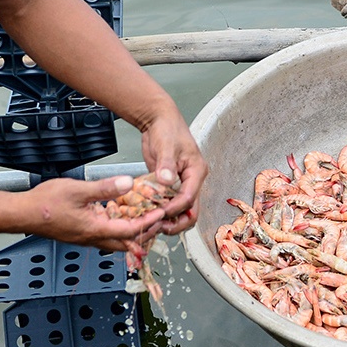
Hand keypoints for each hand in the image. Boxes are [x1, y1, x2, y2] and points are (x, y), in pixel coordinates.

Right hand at [23, 175, 165, 250]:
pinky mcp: (81, 233)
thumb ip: (105, 188)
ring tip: (142, 216)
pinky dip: (117, 227)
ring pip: (116, 240)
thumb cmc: (45, 204)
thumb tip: (128, 183)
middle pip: (127, 242)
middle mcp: (93, 238)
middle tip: (156, 219)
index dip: (147, 222)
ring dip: (131, 231)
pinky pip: (106, 235)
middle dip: (144, 232)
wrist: (23, 213)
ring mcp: (87, 237)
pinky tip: (118, 214)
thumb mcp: (78, 190)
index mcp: (95, 230)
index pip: (130, 231)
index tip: (160, 213)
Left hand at [139, 109, 207, 234]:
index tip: (159, 213)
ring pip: (181, 211)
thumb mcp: (165, 145)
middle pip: (191, 211)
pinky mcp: (172, 185)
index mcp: (197, 171)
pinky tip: (148, 214)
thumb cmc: (166, 129)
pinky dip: (161, 211)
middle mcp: (193, 180)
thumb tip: (166, 181)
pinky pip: (170, 204)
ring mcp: (183, 184)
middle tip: (158, 226)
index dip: (174, 208)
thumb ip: (166, 165)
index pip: (189, 198)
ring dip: (169, 220)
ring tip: (152, 223)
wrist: (158, 120)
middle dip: (176, 222)